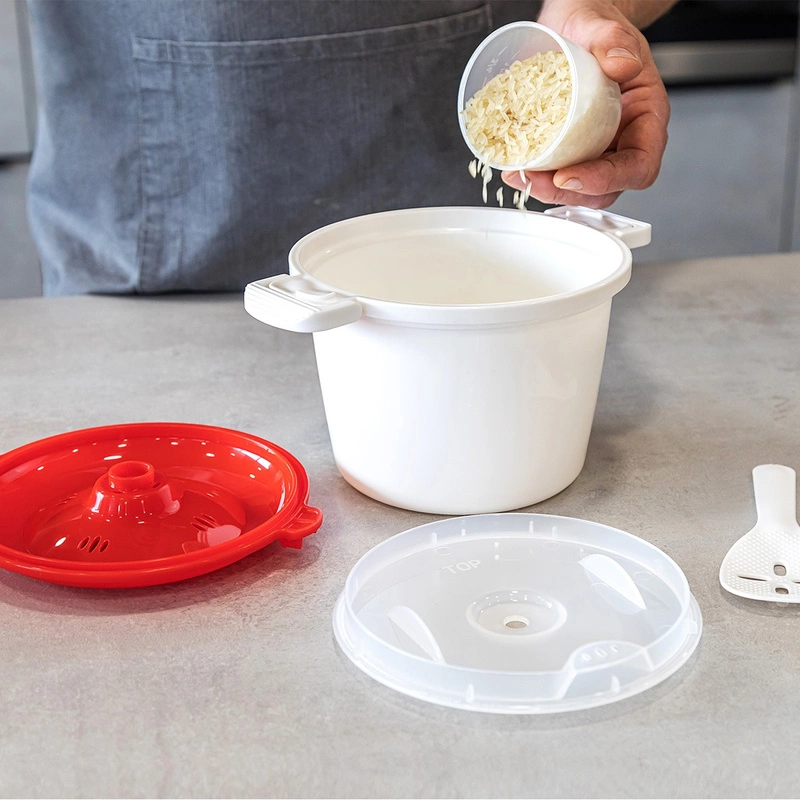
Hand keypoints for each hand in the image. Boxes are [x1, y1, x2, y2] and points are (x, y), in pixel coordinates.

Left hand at [502, 0, 671, 208]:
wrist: (573, 24)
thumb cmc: (596, 24)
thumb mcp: (601, 23)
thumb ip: (613, 39)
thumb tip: (621, 64)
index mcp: (646, 115)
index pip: (638, 166)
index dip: (606, 179)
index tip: (569, 176)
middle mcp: (625, 138)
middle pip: (607, 189)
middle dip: (569, 191)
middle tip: (534, 179)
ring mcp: (599, 147)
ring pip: (581, 188)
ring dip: (549, 190)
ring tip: (520, 174)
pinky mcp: (573, 149)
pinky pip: (559, 173)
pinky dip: (539, 177)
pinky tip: (516, 168)